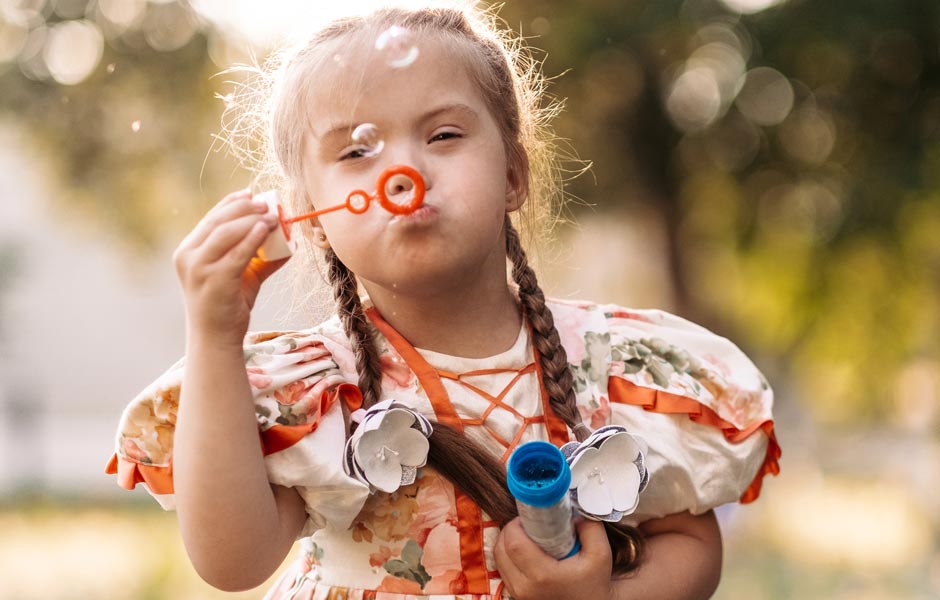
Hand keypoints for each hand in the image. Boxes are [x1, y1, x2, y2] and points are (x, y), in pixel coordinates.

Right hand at [173, 189, 286, 345]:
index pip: (210, 219)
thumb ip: (259, 257)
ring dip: (251, 220)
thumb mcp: (241, 275)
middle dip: (243, 208)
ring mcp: (198, 269)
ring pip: (226, 233)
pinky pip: (237, 253)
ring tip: (271, 216)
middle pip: (218, 222)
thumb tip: (288, 242)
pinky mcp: (214, 280)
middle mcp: (188, 257)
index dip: (231, 203)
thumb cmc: (227, 305)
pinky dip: (252, 239)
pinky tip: (266, 230)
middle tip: (265, 203)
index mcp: (188, 251)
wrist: (215, 338)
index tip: (251, 193)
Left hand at [494, 517, 612, 599]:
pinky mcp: (517, 597)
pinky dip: (508, 556)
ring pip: (498, 559)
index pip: (514, 542)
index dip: (516, 524)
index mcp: (543, 576)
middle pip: (501, 549)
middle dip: (511, 530)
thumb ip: (590, 527)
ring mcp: (518, 594)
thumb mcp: (600, 555)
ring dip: (507, 543)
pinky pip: (503, 570)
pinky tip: (526, 551)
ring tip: (527, 536)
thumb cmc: (594, 584)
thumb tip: (573, 511)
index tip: (530, 517)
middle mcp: (525, 587)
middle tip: (528, 524)